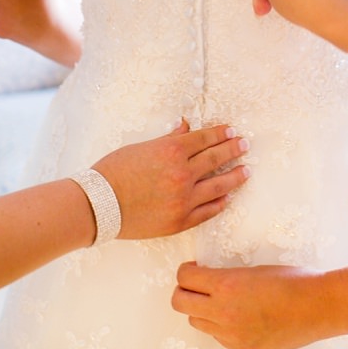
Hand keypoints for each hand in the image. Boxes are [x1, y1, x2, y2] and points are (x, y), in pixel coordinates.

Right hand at [92, 118, 247, 239]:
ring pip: (218, 186)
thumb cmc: (115, 170)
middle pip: (215, 159)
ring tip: (246, 171)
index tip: (232, 130)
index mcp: (171, 151)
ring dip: (234, 177)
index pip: (204, 139)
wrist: (101, 203)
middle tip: (245, 145)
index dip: (220, 133)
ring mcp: (184, 199)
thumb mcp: (141, 147)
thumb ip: (167, 139)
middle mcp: (182, 174)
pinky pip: (208, 211)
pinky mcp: (181, 220)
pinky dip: (220, 203)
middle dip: (233, 150)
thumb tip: (185, 127)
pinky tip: (228, 198)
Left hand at [173, 263, 334, 348]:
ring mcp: (235, 335)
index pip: (184, 278)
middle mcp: (225, 312)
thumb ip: (223, 277)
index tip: (194, 269)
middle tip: (197, 285)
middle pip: (180, 303)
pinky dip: (220, 327)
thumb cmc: (291, 282)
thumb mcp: (250, 270)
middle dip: (184, 291)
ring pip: (197, 322)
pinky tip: (236, 316)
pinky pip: (218, 337)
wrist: (319, 307)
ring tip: (218, 301)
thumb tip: (204, 279)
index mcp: (226, 285)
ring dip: (201, 311)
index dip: (186, 271)